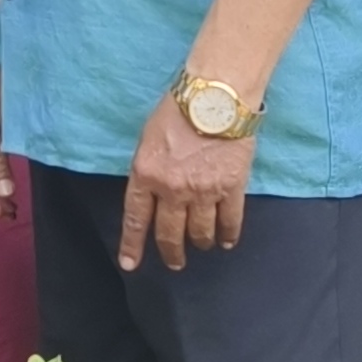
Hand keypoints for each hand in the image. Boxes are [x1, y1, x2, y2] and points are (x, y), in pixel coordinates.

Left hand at [118, 96, 252, 270]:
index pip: (136, 219)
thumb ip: (149, 170)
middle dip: (171, 253)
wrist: (216, 96)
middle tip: (175, 262)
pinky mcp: (232, 187)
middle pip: (170, 234)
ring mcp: (204, 191)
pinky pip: (230, 221)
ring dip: (200, 243)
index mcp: (146, 174)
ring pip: (201, 232)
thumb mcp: (149, 139)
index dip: (132, 245)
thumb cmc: (178, 109)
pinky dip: (228, 235)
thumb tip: (153, 193)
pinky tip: (226, 242)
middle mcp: (172, 189)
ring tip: (201, 246)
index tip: (129, 264)